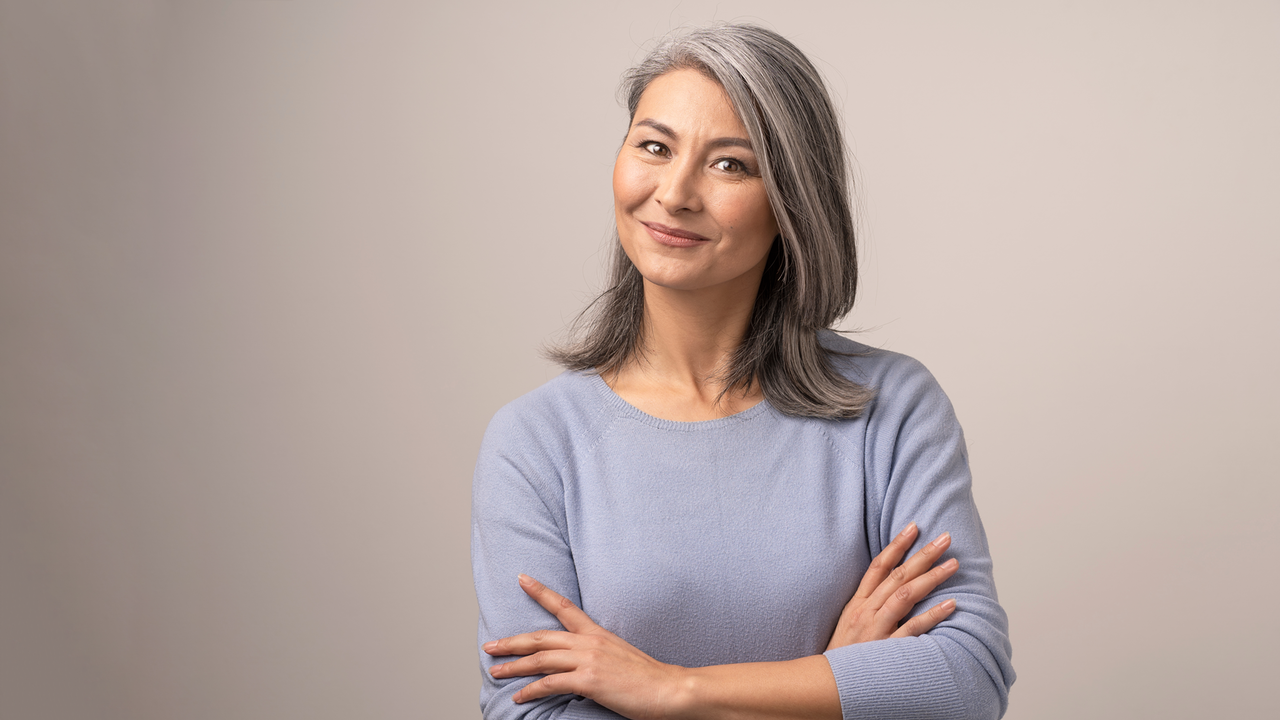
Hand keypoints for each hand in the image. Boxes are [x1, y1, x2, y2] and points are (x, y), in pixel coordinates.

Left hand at [484, 574, 685, 719]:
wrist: (668, 688)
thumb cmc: (648, 677)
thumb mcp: (620, 655)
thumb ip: (598, 653)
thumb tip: (581, 661)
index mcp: (597, 633)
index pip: (564, 606)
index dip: (540, 591)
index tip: (522, 578)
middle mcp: (589, 642)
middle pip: (541, 637)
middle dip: (512, 642)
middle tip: (490, 645)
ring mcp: (588, 660)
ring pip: (540, 660)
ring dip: (514, 666)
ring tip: (496, 671)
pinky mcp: (588, 680)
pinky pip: (550, 683)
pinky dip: (531, 691)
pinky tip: (519, 697)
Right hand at [825, 523, 958, 649]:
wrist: (827, 686)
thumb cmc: (843, 656)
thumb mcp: (849, 623)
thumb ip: (868, 605)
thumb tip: (892, 587)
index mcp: (857, 603)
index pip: (877, 566)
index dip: (896, 545)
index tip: (914, 527)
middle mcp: (866, 611)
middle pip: (896, 575)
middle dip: (922, 554)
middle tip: (944, 538)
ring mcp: (876, 629)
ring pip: (905, 595)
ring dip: (931, 577)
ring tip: (952, 564)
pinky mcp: (886, 648)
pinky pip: (912, 628)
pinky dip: (932, 615)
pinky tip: (951, 604)